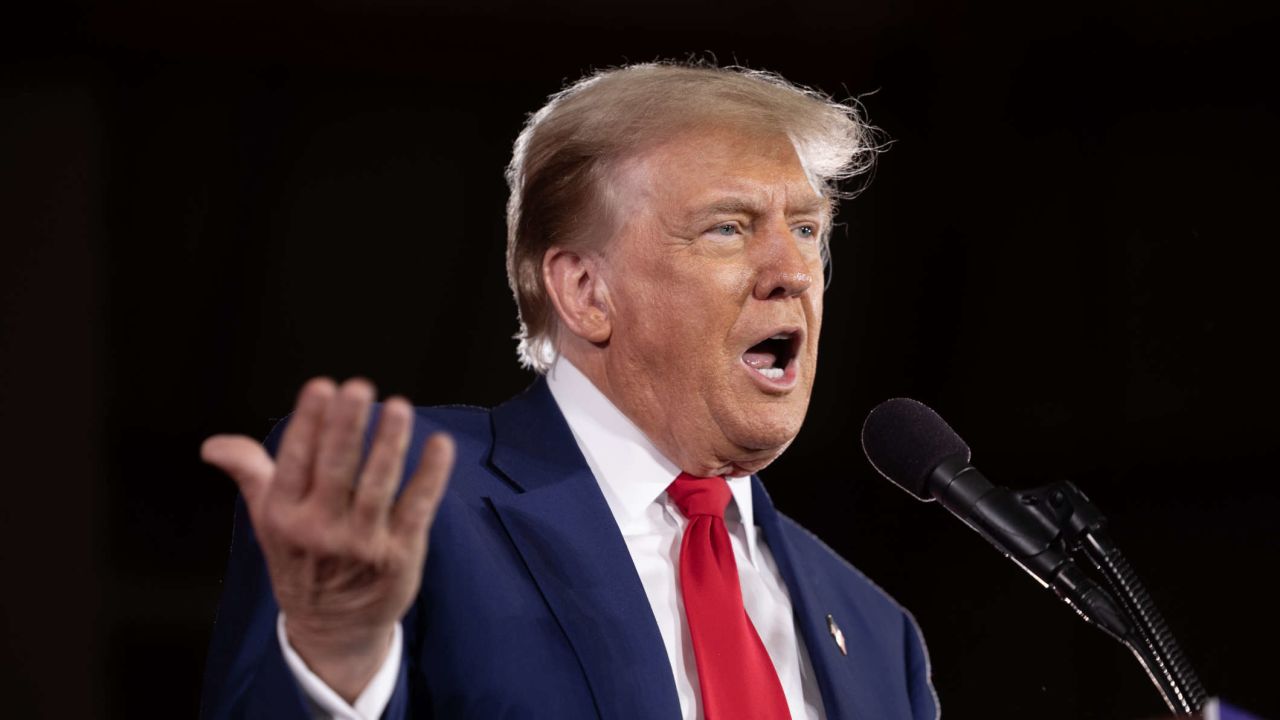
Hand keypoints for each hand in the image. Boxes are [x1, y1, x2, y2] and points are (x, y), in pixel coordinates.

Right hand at [201, 378, 453, 701]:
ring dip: (389, 445)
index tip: (321, 387)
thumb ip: (249, 473)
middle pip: (336, 469)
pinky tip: (440, 445)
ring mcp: (362, 544)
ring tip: (399, 408)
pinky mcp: (400, 555)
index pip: (295, 462)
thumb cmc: (301, 559)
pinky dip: (430, 476)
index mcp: (284, 515)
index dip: (309, 423)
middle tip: (358, 387)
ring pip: (378, 486)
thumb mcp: (268, 519)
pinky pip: (418, 509)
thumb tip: (213, 445)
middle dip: (346, 427)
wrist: (332, 630)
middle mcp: (320, 529)